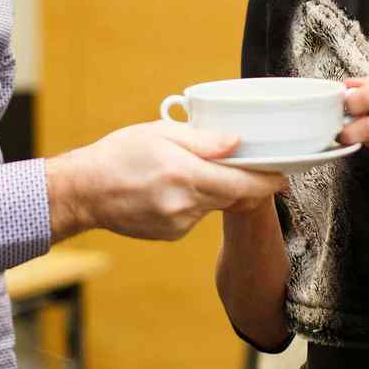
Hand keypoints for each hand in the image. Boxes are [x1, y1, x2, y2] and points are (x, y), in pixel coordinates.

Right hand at [46, 121, 287, 240]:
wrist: (83, 192)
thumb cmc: (118, 155)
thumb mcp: (159, 133)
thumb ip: (203, 140)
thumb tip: (237, 142)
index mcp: (185, 175)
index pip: (242, 183)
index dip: (268, 181)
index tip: (284, 176)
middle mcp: (185, 204)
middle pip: (232, 194)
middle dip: (241, 180)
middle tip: (241, 162)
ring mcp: (178, 224)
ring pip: (213, 204)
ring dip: (211, 189)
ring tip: (182, 170)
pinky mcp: (171, 235)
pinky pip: (195, 215)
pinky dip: (193, 201)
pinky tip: (168, 189)